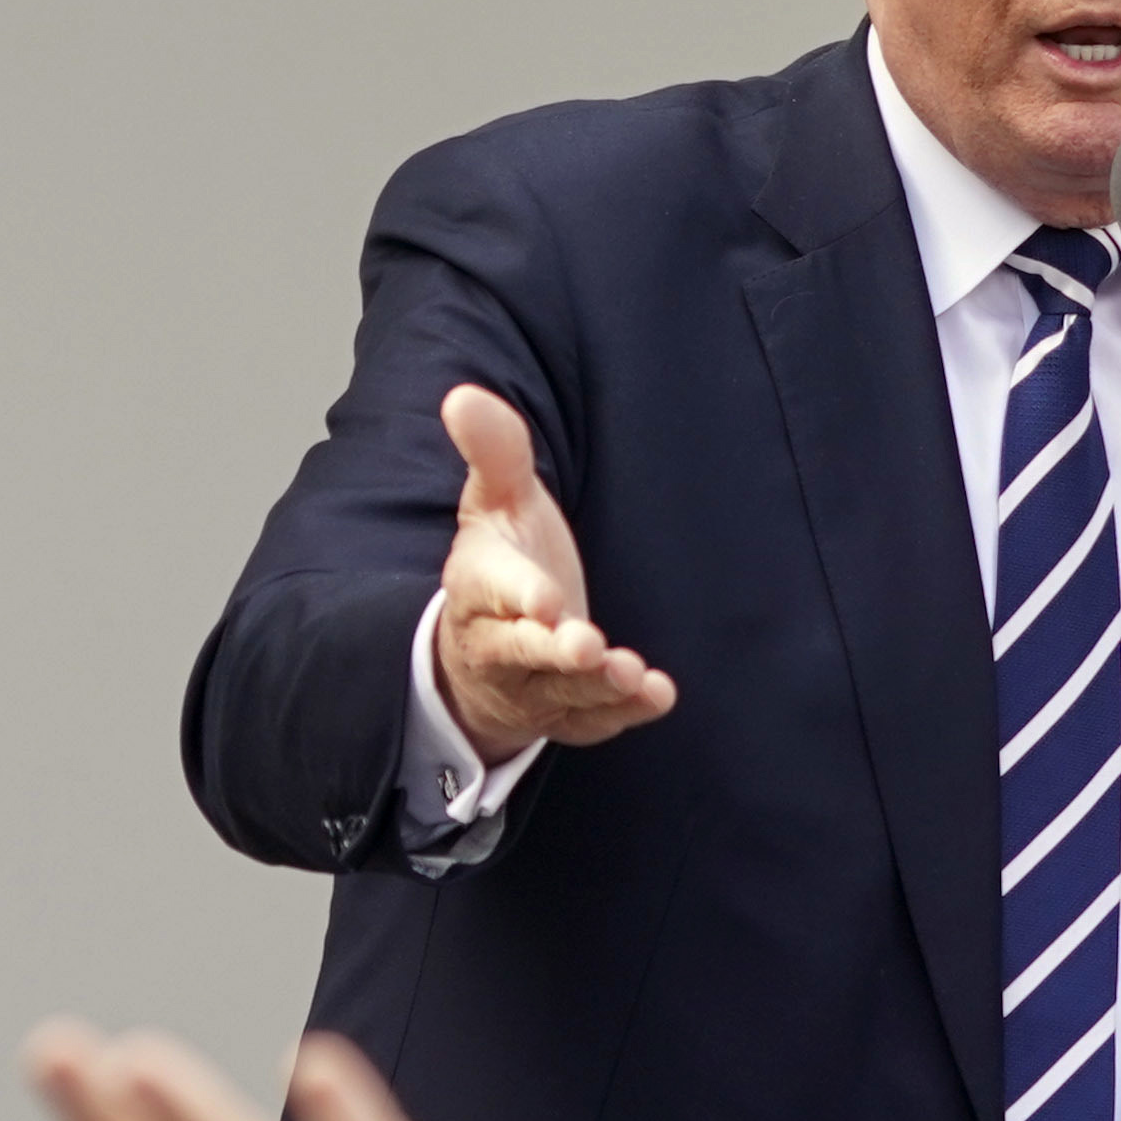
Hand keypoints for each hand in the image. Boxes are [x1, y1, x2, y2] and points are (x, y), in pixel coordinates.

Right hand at [432, 385, 676, 761]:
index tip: (546, 599)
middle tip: (588, 647)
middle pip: (521, 653)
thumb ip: (493, 452)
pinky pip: (588, 724)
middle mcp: (497, 641)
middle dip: (554, 653)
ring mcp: (529, 685)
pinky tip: (656, 696)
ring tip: (633, 675)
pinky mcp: (561, 715)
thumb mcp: (496, 501)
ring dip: (596, 688)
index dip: (517, 596)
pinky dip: (622, 715)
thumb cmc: (502, 561)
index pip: (490, 590)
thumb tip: (464, 395)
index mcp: (477, 584)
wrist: (486, 642)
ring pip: (559, 693)